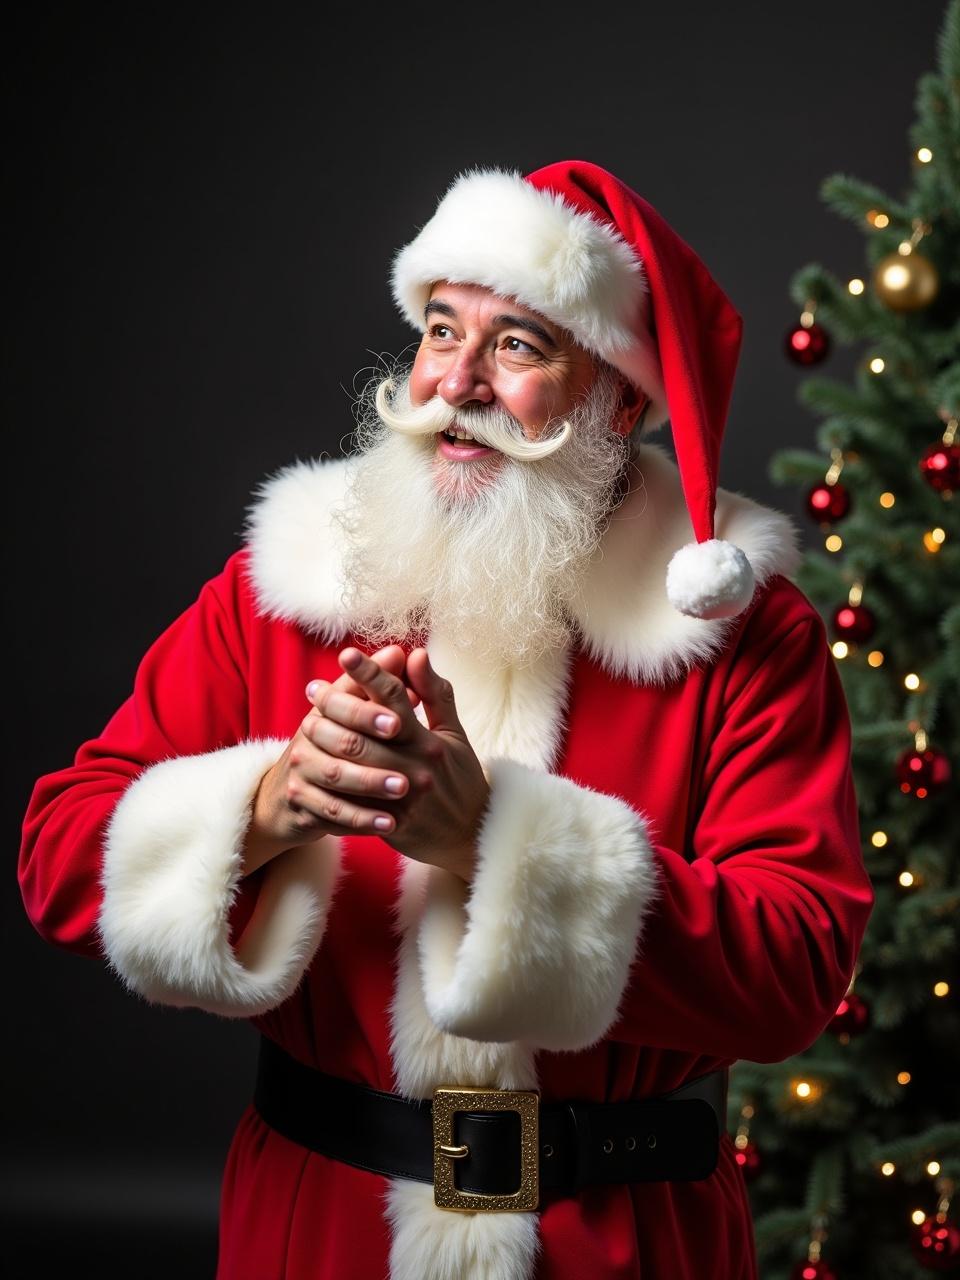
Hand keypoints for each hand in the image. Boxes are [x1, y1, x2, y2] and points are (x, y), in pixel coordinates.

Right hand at [244, 646, 417, 874]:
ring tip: (403, 791)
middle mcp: (308, 735)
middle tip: (411, 759)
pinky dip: (360, 819)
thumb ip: (382, 685)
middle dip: (378, 749)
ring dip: (371, 784)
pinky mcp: (300, 802)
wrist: (286, 798)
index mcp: (325, 708)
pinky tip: (388, 825)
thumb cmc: (334, 747)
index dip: (372, 708)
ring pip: (337, 777)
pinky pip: (331, 813)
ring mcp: (301, 770)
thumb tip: (404, 652)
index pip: (345, 699)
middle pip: (343, 739)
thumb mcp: (354, 714)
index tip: (401, 716)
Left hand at [303, 645, 489, 881]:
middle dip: (334, 704)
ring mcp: (400, 797)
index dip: (370, 673)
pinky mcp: (389, 823)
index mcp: (429, 740)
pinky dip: (329, 782)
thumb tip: (417, 654)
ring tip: (307, 722)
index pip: (395, 698)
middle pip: (364, 728)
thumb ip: (435, 694)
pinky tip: (310, 766)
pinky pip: (351, 800)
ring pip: (351, 763)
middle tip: (313, 688)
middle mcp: (414, 766)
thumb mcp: (454, 734)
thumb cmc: (460, 779)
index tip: (346, 654)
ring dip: (324, 740)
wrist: (471, 836)